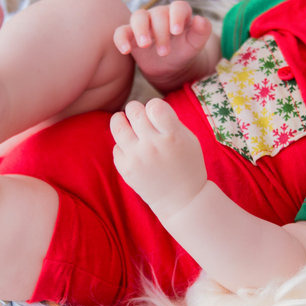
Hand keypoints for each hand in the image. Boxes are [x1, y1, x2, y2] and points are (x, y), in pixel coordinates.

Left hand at [110, 98, 207, 220]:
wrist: (182, 200)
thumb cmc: (187, 165)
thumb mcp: (189, 139)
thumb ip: (169, 121)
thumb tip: (147, 107)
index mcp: (173, 136)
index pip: (155, 106)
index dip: (153, 105)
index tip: (155, 112)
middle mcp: (153, 146)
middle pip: (134, 111)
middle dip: (135, 109)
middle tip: (138, 115)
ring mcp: (137, 158)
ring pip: (118, 125)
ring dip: (120, 119)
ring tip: (124, 120)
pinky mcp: (126, 169)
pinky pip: (116, 147)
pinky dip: (122, 145)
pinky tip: (131, 148)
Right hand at [113, 1, 213, 90]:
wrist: (170, 67)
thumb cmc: (184, 51)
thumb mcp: (195, 45)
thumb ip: (202, 32)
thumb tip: (201, 19)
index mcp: (178, 14)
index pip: (178, 7)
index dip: (177, 16)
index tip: (176, 32)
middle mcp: (160, 14)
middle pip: (158, 13)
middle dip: (161, 32)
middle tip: (164, 52)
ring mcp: (144, 23)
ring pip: (138, 16)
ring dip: (140, 30)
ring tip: (145, 45)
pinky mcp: (130, 35)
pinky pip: (121, 32)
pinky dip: (121, 39)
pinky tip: (125, 50)